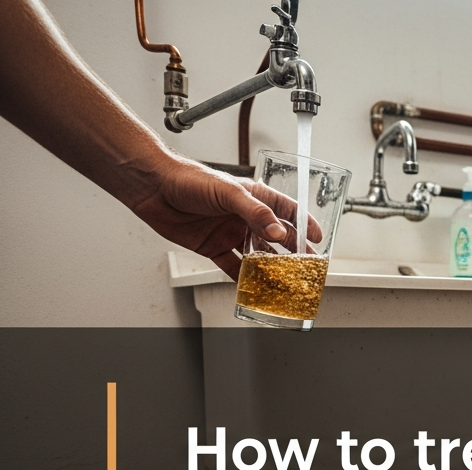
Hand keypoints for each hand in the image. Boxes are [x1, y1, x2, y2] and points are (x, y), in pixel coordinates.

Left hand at [127, 156, 323, 279]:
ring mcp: (230, 232)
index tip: (317, 238)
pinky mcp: (213, 247)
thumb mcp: (229, 193)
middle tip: (306, 267)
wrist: (154, 188)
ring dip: (270, 268)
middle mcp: (245, 216)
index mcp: (255, 197)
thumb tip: (279, 232)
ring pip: (257, 255)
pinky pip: (233, 266)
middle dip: (293, 252)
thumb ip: (256, 214)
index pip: (288, 211)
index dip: (304, 224)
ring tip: (284, 281)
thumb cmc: (189, 179)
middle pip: (276, 237)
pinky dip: (244, 278)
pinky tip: (254, 288)